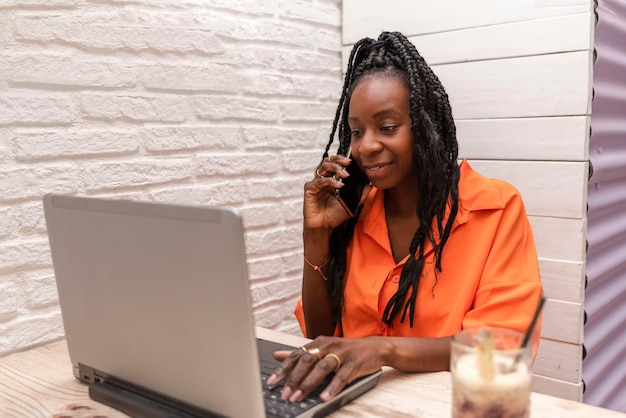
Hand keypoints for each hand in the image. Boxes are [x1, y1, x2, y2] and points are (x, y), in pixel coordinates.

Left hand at [265, 336, 384, 402]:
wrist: (374, 348)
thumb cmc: (345, 351)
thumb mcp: (322, 349)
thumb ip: (300, 353)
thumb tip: (277, 355)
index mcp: (318, 342)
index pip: (297, 354)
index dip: (283, 368)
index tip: (272, 381)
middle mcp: (328, 345)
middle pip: (307, 360)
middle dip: (294, 379)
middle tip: (285, 394)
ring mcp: (341, 353)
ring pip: (321, 367)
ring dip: (308, 383)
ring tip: (298, 397)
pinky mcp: (354, 363)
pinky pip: (341, 376)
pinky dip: (332, 387)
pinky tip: (324, 397)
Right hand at [304, 155, 367, 229]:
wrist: (324, 227)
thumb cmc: (335, 215)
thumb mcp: (352, 204)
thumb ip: (361, 194)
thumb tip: (371, 184)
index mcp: (332, 179)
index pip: (336, 163)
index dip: (343, 159)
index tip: (353, 160)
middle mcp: (323, 179)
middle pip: (329, 161)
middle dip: (339, 159)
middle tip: (349, 162)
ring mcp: (316, 183)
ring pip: (324, 167)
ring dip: (336, 168)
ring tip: (346, 175)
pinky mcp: (310, 189)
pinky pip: (320, 181)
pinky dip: (330, 181)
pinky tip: (339, 185)